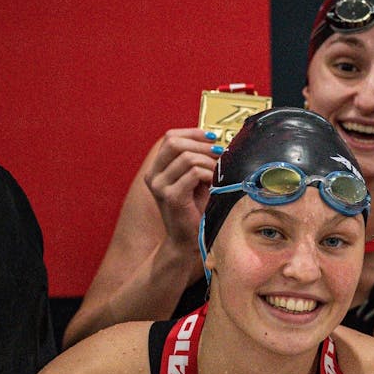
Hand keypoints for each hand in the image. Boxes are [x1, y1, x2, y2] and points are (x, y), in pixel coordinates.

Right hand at [144, 128, 221, 252]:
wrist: (188, 240)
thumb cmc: (196, 209)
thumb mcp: (196, 179)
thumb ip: (198, 159)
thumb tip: (215, 138)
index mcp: (157, 168)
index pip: (170, 137)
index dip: (193, 133)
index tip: (213, 137)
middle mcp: (153, 175)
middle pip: (175, 143)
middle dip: (202, 145)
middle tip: (220, 153)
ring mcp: (159, 186)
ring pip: (187, 157)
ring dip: (208, 163)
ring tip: (218, 174)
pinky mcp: (170, 197)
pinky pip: (193, 173)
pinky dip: (209, 175)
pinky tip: (213, 185)